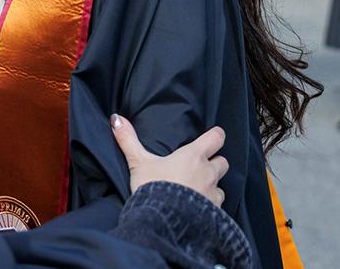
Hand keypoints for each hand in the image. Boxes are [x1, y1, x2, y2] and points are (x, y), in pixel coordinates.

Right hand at [112, 114, 228, 206]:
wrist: (163, 221)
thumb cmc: (154, 187)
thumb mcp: (138, 162)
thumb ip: (128, 140)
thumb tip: (116, 119)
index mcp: (193, 156)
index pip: (215, 139)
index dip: (216, 135)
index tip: (215, 135)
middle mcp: (207, 173)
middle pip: (223, 162)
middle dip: (216, 162)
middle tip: (203, 165)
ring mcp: (213, 195)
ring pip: (221, 187)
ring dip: (212, 187)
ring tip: (198, 190)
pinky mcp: (214, 214)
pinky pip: (218, 208)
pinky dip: (210, 207)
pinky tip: (198, 210)